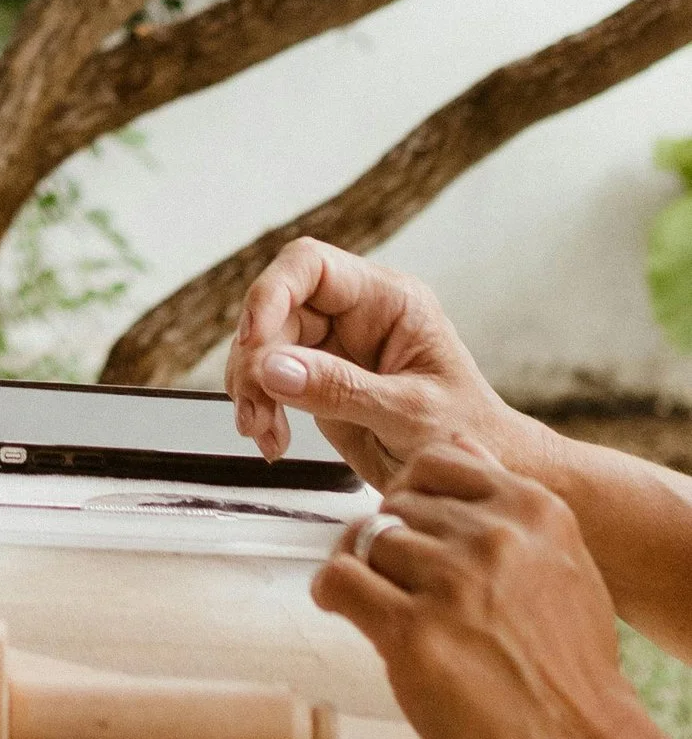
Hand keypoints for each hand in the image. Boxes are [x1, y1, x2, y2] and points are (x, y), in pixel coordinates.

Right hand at [226, 235, 534, 488]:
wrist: (487, 472)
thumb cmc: (470, 434)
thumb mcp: (410, 414)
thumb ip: (341, 389)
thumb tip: (272, 368)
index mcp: (389, 301)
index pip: (311, 266)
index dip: (271, 292)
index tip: (253, 339)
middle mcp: (356, 315)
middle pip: (277, 309)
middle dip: (256, 358)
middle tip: (255, 407)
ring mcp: (335, 348)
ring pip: (265, 345)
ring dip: (251, 387)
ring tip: (262, 432)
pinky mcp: (320, 381)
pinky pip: (270, 380)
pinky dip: (260, 408)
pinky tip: (271, 439)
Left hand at [313, 434, 687, 738]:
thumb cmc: (572, 672)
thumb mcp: (562, 566)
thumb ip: (509, 511)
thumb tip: (455, 455)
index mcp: (532, 510)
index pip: (436, 460)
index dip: (411, 494)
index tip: (410, 525)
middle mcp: (492, 536)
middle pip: (396, 506)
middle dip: (390, 541)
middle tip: (401, 585)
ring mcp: (452, 582)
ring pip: (366, 541)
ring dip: (365, 572)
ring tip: (383, 606)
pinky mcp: (413, 632)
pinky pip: (340, 580)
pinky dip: (330, 592)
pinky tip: (343, 608)